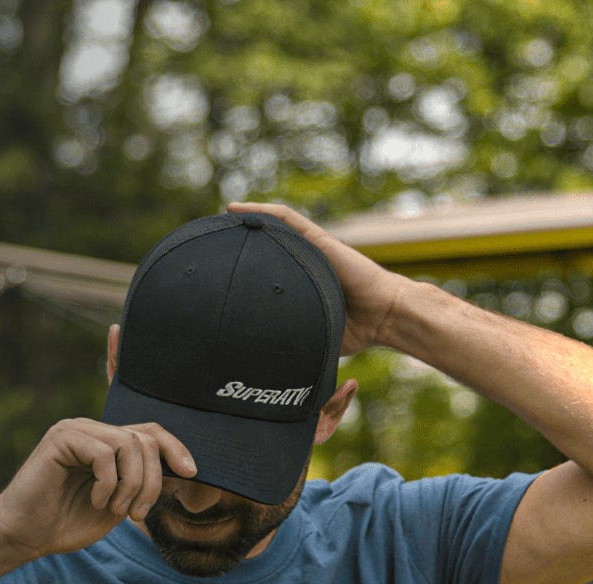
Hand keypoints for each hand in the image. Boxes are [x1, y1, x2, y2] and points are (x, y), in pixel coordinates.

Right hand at [0, 419, 196, 561]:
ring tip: (115, 510)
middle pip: (145, 440)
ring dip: (131, 485)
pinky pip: (105, 453)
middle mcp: (91, 429)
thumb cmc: (66, 522)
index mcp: (105, 442)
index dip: (175, 448)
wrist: (25, 536)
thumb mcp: (117, 503)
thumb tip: (182, 469)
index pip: (150, 432)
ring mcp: (75, 429)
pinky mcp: (61, 437)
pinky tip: (95, 501)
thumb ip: (141, 482)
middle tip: (136, 514)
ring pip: (129, 444)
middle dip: (151, 482)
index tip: (191, 473)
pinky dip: (108, 484)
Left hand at [228, 201, 412, 354]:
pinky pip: (286, 219)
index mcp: (300, 283)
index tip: (213, 272)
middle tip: (207, 243)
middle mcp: (303, 262)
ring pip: (272, 227)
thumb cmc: (356, 330)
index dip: (240, 268)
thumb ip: (290, 339)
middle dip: (238, 242)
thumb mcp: (312, 334)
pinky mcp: (319, 239)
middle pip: (265, 245)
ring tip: (218, 218)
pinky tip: (235, 209)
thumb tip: (262, 364)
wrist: (386, 317)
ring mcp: (311, 249)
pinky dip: (262, 212)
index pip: (264, 270)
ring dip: (245, 220)